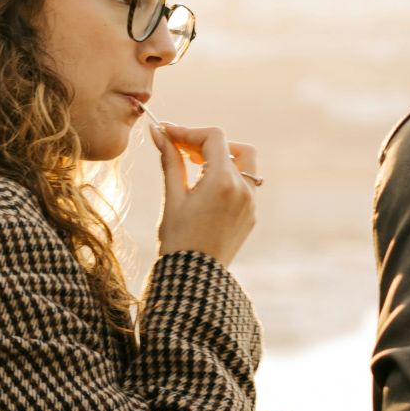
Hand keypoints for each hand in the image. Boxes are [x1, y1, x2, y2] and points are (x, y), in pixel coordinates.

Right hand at [152, 122, 256, 265]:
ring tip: (196, 170)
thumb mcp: (172, 197)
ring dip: (223, 160)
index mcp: (223, 181)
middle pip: (234, 147)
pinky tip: (206, 191)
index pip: (213, 138)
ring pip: (245, 165)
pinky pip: (245, 186)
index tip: (169, 135)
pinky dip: (228, 179)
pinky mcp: (250, 216)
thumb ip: (170, 160)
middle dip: (209, 144)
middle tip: (185, 152)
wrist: (194, 278)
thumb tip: (158, 131)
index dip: (189, 132)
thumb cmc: (178, 239)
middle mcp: (244, 189)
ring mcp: (251, 204)